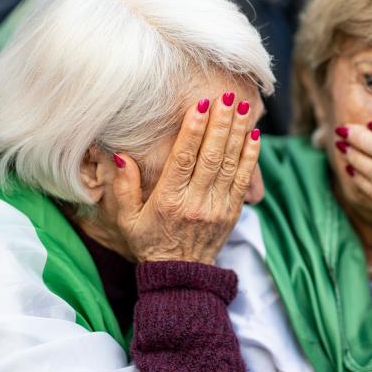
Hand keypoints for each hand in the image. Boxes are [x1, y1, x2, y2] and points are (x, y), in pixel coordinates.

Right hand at [112, 94, 259, 263]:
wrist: (180, 275)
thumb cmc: (149, 242)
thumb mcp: (126, 220)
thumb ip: (122, 187)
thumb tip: (118, 155)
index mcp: (168, 201)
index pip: (183, 160)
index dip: (193, 131)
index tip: (200, 106)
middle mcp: (195, 203)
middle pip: (212, 157)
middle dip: (221, 123)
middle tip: (228, 96)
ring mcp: (217, 208)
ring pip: (231, 164)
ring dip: (239, 133)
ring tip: (243, 107)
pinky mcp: (232, 212)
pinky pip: (244, 180)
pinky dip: (250, 157)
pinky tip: (254, 135)